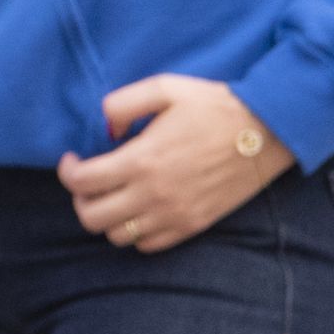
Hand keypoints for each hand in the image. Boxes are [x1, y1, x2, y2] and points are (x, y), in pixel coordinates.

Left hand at [57, 74, 293, 254]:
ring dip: (107, 218)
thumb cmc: (214, 106)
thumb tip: (106, 131)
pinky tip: (140, 209)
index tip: (72, 160)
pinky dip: (135, 233)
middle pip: (92, 218)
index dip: (67, 172)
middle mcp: (154, 194)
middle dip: (80, 200)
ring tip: (113, 196)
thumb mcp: (164, 88)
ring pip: (118, 237)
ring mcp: (175, 215)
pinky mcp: (194, 226)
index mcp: (142, 160)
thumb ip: (123, 104)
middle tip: (89, 182)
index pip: (82, 182)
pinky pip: (149, 245)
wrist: (266, 132)